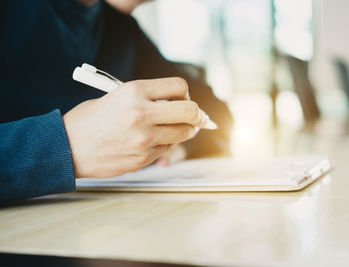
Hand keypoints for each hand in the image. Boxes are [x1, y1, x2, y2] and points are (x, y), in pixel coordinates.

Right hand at [63, 77, 202, 177]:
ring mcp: (145, 138)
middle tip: (192, 117)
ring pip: (185, 132)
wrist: (68, 147)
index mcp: (134, 91)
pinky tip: (153, 142)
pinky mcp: (144, 158)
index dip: (184, 92)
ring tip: (173, 129)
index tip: (182, 99)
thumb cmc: (90, 119)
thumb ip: (147, 98)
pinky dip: (167, 144)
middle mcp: (142, 113)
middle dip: (195, 114)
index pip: (179, 86)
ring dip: (184, 130)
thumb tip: (176, 103)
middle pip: (191, 110)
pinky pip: (169, 148)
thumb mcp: (116, 96)